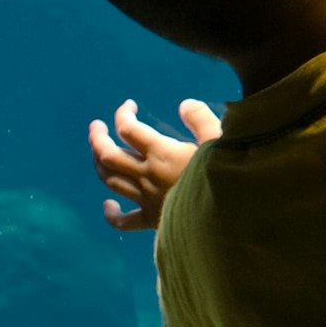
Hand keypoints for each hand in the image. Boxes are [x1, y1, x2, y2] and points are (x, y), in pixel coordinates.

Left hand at [89, 97, 220, 232]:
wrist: (228, 219)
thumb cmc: (227, 177)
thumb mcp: (221, 140)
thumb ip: (201, 119)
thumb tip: (184, 104)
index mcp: (162, 154)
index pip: (129, 129)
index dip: (123, 114)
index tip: (129, 105)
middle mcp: (148, 175)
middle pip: (108, 155)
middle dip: (97, 138)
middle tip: (96, 125)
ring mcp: (146, 198)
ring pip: (110, 181)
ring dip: (99, 164)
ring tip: (98, 152)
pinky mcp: (152, 219)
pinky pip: (123, 221)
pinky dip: (112, 213)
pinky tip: (108, 205)